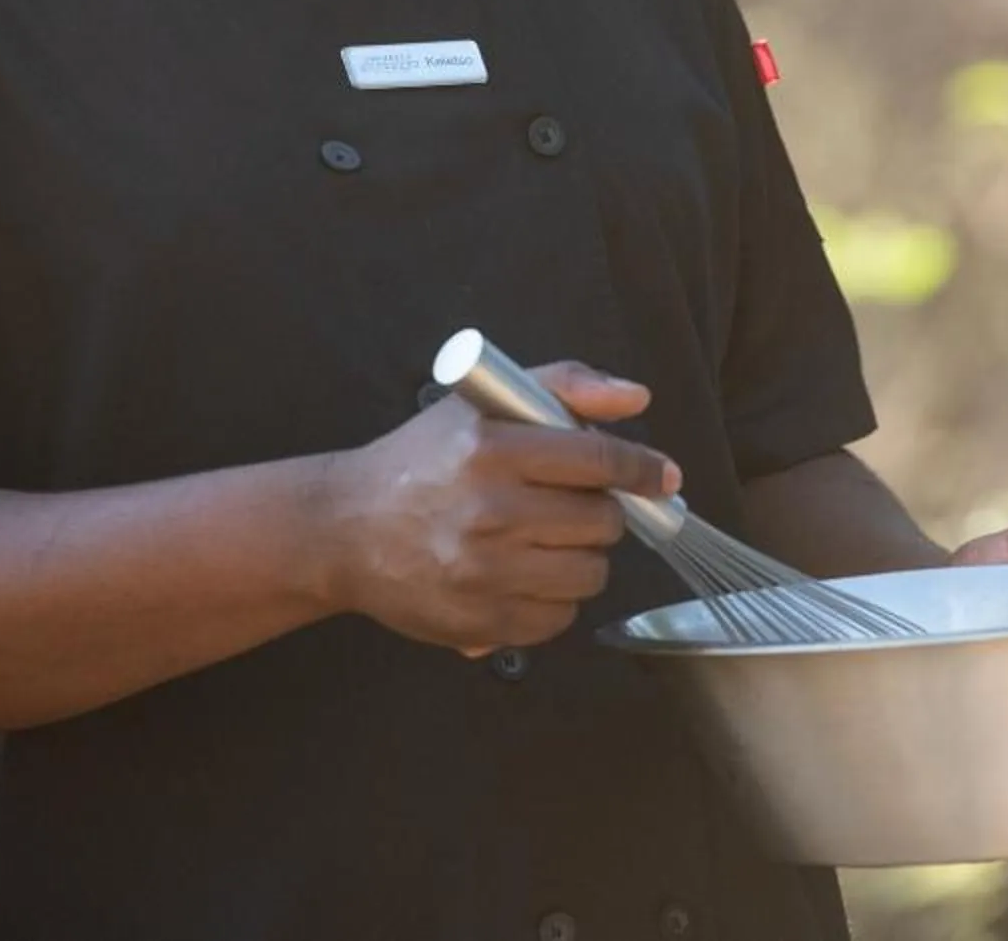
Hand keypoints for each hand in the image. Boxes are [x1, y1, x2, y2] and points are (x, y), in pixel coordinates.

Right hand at [318, 363, 678, 653]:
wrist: (345, 528)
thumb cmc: (420, 462)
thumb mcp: (481, 404)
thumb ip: (563, 387)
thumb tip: (636, 399)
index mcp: (491, 447)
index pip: (597, 459)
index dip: (641, 468)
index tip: (662, 476)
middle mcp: (489, 510)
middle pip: (602, 521)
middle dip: (602, 512)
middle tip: (575, 506)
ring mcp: (483, 572)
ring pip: (589, 574)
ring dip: (583, 558)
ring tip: (549, 542)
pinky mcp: (478, 621)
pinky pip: (558, 620)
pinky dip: (556, 600)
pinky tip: (527, 576)